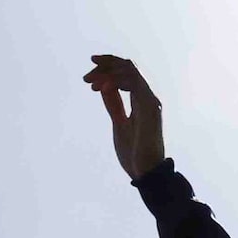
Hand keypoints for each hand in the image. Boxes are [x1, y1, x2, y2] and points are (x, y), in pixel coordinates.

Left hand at [85, 56, 166, 181]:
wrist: (146, 173)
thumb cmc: (135, 154)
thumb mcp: (119, 123)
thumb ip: (114, 105)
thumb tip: (104, 87)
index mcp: (141, 101)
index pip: (127, 73)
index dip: (110, 65)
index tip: (91, 67)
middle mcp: (147, 98)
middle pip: (128, 67)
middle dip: (106, 65)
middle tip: (87, 77)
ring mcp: (150, 102)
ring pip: (130, 71)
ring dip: (107, 73)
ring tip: (91, 84)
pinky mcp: (150, 107)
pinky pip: (133, 83)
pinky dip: (115, 81)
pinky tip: (101, 89)